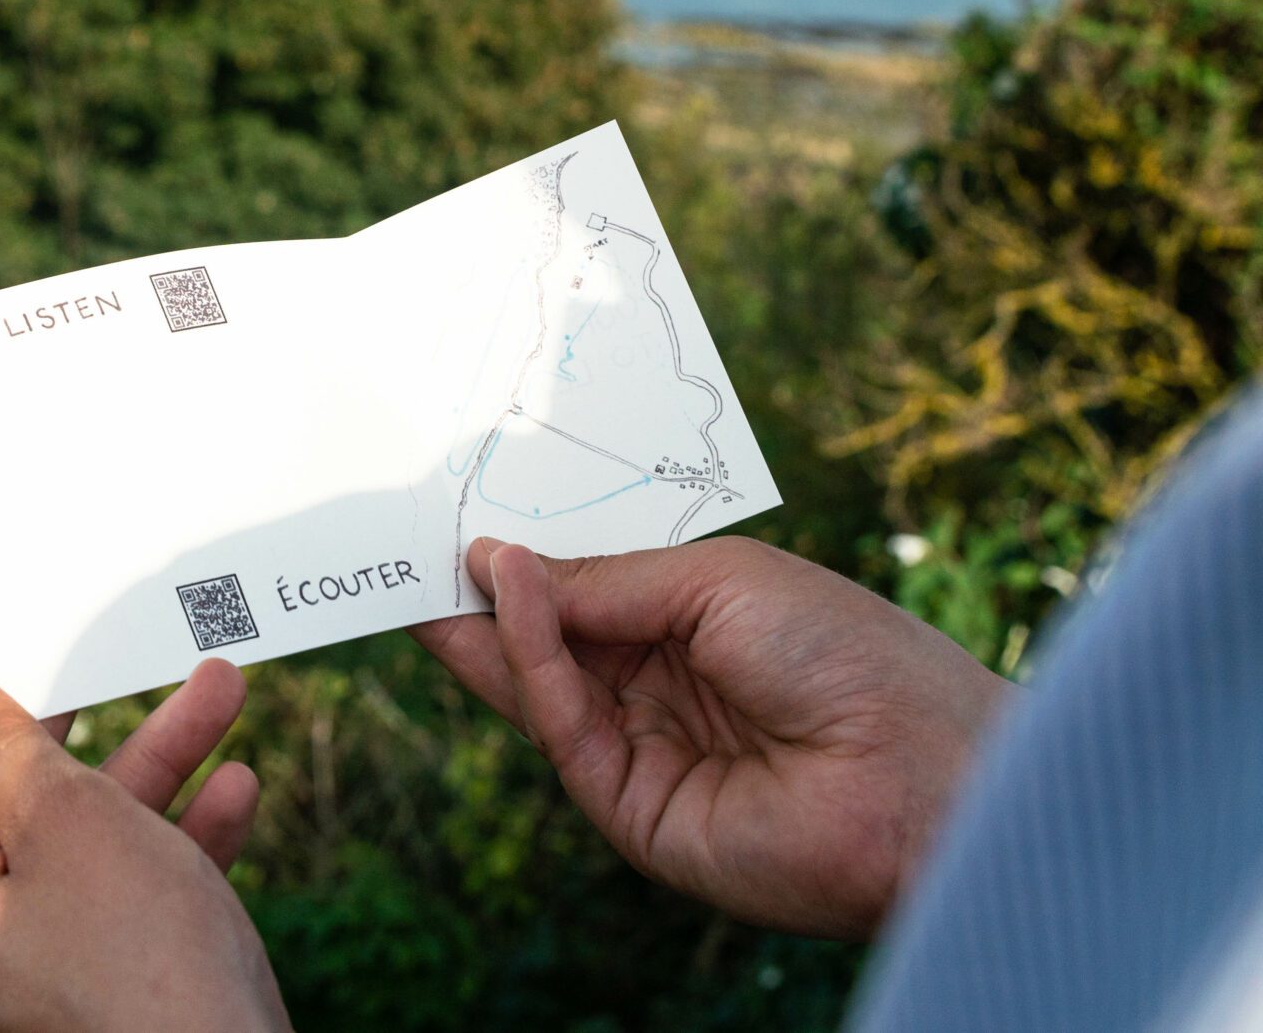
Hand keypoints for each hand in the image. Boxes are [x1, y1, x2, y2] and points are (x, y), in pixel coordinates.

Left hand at [0, 657, 291, 1032]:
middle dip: (73, 718)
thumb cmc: (140, 968)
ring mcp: (16, 972)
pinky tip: (237, 786)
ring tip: (219, 687)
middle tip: (87, 640)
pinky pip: (113, 898)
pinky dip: (170, 841)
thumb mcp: (69, 822)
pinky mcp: (85, 995)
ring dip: (149, 763)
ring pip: (70, 840)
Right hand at [412, 535, 1015, 939]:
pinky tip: (509, 594)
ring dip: (486, 626)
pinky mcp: (630, 809)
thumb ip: (602, 579)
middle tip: (411, 546)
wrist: (919, 773)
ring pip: (539, 686)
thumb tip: (500, 563)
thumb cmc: (847, 653)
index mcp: (699, 628)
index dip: (530, 563)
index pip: (590, 594)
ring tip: (433, 564)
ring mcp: (646, 751)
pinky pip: (562, 726)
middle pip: (551, 641)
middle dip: (485, 596)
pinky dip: (528, 659)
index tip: (463, 521)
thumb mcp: (717, 579)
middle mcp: (666, 690)